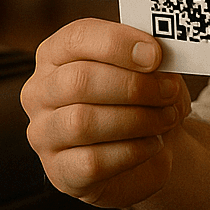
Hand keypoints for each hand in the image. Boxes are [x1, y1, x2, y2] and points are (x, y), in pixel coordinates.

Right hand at [20, 18, 192, 208]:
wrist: (149, 146)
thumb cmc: (143, 98)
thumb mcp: (150, 70)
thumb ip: (151, 60)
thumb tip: (159, 61)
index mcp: (57, 54)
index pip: (76, 38)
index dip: (118, 44)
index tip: (156, 56)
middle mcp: (40, 92)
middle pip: (78, 81)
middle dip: (133, 85)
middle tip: (168, 91)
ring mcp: (44, 134)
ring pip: (82, 122)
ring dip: (137, 119)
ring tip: (166, 118)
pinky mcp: (59, 171)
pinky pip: (92, 162)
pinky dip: (132, 151)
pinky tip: (153, 144)